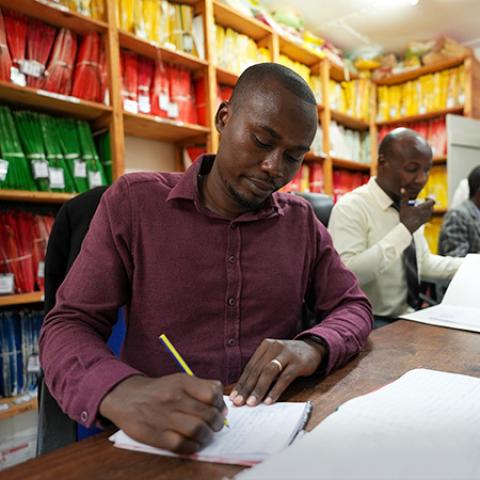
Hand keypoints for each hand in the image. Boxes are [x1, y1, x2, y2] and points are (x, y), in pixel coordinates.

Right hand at [99, 374, 226, 453]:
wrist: (127, 397)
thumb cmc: (159, 390)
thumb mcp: (180, 380)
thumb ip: (202, 387)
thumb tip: (222, 404)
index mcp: (182, 382)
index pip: (212, 394)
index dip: (220, 404)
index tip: (219, 409)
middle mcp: (173, 398)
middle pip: (207, 414)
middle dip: (216, 423)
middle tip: (214, 425)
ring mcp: (164, 417)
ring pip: (197, 430)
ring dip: (207, 436)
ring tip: (205, 435)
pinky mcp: (156, 435)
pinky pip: (182, 445)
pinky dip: (193, 446)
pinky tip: (193, 443)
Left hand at [230, 338, 324, 406]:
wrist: (313, 348)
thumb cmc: (289, 357)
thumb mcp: (274, 357)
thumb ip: (262, 369)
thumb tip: (246, 390)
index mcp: (265, 346)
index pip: (250, 366)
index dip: (241, 383)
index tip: (233, 397)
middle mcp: (274, 347)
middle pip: (257, 370)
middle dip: (247, 388)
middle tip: (239, 402)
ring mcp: (286, 354)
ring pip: (269, 372)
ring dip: (259, 389)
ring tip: (252, 403)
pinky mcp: (298, 363)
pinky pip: (284, 378)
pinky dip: (275, 390)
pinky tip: (269, 400)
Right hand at [399, 188, 434, 232]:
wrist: (406, 229)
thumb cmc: (405, 218)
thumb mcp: (403, 206)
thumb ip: (404, 197)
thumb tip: (403, 189)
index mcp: (423, 208)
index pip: (432, 202)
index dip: (430, 199)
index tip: (426, 198)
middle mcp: (426, 213)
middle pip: (431, 206)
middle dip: (428, 203)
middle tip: (423, 201)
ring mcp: (425, 218)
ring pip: (430, 211)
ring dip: (427, 209)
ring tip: (421, 208)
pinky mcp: (423, 222)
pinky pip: (427, 216)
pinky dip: (425, 213)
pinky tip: (419, 214)